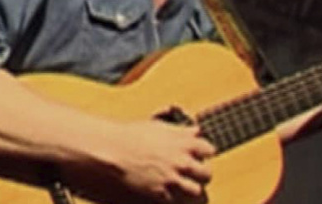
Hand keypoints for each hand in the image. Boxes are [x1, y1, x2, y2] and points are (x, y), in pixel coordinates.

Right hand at [83, 119, 214, 202]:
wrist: (112, 149)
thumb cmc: (132, 135)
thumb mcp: (158, 126)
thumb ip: (180, 131)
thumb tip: (195, 131)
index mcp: (183, 142)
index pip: (209, 149)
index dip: (203, 152)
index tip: (197, 154)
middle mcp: (182, 161)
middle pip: (207, 173)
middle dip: (200, 173)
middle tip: (190, 172)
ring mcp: (172, 178)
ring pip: (197, 191)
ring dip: (191, 188)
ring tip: (182, 185)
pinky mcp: (161, 193)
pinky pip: (177, 201)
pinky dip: (173, 198)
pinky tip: (166, 191)